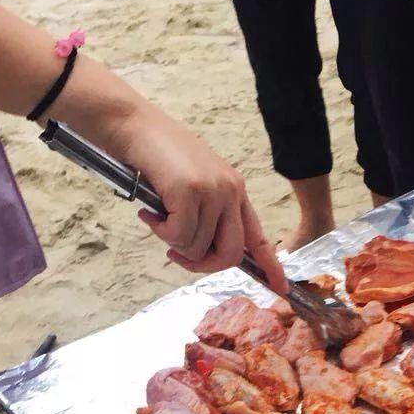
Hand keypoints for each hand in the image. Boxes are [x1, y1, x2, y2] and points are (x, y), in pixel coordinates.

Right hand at [105, 99, 286, 292]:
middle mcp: (230, 190)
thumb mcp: (194, 186)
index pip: (258, 236)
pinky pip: (179, 235)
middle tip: (178, 256)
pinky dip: (160, 232)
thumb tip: (204, 253)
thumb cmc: (158, 158)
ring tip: (157, 218)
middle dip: (204, 265)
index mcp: (235, 191)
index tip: (279, 288)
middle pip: (232, 253)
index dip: (269, 265)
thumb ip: (207, 215)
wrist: (134, 126)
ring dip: (173, 242)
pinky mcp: (189, 191)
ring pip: (198, 247)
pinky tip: (149, 213)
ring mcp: (212, 190)